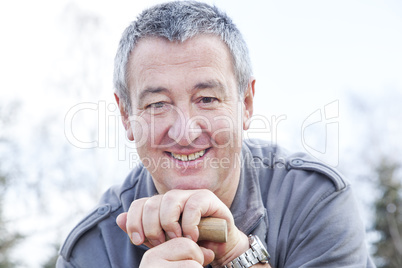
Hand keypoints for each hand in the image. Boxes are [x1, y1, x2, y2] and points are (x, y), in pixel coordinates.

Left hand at [116, 189, 249, 266]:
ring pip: (170, 200)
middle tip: (162, 243)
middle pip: (152, 203)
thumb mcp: (163, 243)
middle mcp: (172, 197)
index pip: (138, 204)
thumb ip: (143, 233)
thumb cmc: (189, 245)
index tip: (138, 241)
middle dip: (153, 227)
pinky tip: (191, 237)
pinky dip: (189, 223)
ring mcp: (189, 195)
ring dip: (170, 224)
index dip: (134, 222)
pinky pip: (193, 205)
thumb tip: (120, 219)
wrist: (217, 248)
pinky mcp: (207, 198)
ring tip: (176, 239)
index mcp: (160, 205)